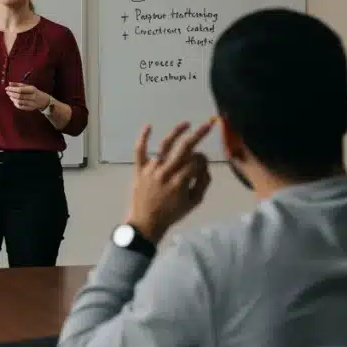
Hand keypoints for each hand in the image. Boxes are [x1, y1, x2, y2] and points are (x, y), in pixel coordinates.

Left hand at [6, 83, 49, 111]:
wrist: (43, 100)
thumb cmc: (34, 92)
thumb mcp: (28, 86)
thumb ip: (18, 84)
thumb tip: (9, 83)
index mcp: (32, 90)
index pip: (20, 90)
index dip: (12, 89)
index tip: (7, 88)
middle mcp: (32, 97)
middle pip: (19, 96)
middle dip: (11, 94)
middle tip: (7, 91)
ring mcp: (31, 103)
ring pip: (19, 102)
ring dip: (13, 99)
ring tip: (10, 95)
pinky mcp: (30, 108)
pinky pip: (20, 107)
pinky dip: (15, 103)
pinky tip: (14, 100)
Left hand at [126, 120, 214, 241]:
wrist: (146, 223)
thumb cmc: (171, 213)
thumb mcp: (194, 203)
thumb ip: (203, 183)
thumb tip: (204, 165)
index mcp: (180, 182)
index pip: (197, 162)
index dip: (203, 160)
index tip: (202, 165)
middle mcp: (166, 172)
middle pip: (185, 148)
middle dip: (198, 135)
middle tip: (207, 125)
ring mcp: (151, 169)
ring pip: (165, 146)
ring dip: (176, 132)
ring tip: (186, 124)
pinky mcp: (139, 169)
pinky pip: (139, 151)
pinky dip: (143, 138)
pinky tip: (148, 126)